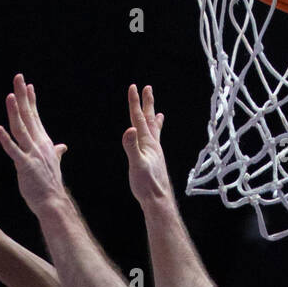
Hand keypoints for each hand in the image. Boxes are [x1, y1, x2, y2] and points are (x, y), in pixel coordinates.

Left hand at [0, 74, 69, 212]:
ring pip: (21, 129)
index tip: (27, 85)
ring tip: (10, 95)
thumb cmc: (50, 185)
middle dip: (23, 96)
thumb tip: (62, 147)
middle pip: (28, 116)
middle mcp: (39, 144)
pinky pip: (14, 151)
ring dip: (15, 112)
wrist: (53, 202)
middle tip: (18, 77)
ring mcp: (32, 154)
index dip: (31, 101)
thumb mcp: (53, 164)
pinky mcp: (25, 166)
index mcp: (43, 143)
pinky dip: (6, 140)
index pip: (35, 117)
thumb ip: (55, 153)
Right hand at [122, 84, 170, 204]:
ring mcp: (155, 153)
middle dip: (147, 103)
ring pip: (154, 131)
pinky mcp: (155, 161)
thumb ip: (132, 146)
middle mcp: (153, 144)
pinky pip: (155, 144)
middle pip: (149, 119)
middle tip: (147, 88)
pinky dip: (155, 137)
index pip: (138, 118)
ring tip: (158, 112)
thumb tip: (129, 130)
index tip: (133, 87)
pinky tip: (155, 141)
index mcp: (147, 142)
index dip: (135, 102)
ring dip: (153, 119)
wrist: (158, 199)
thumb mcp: (136, 164)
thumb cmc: (146, 184)